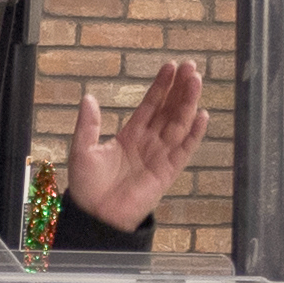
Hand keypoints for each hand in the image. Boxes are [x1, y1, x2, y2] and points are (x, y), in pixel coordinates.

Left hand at [64, 59, 204, 230]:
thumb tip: (88, 97)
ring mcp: (160, 156)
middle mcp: (148, 143)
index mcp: (130, 135)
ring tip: (196, 81)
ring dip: (188, 102)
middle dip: (180, 89)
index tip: (171, 67)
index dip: (161, 86)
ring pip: (179, 124)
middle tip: (191, 67)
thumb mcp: (82, 150)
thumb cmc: (87, 187)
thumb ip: (88, 125)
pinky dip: (194, 133)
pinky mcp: (168, 172)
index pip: (150, 105)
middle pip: (169, 110)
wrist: (95, 216)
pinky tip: (201, 114)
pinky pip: (184, 150)